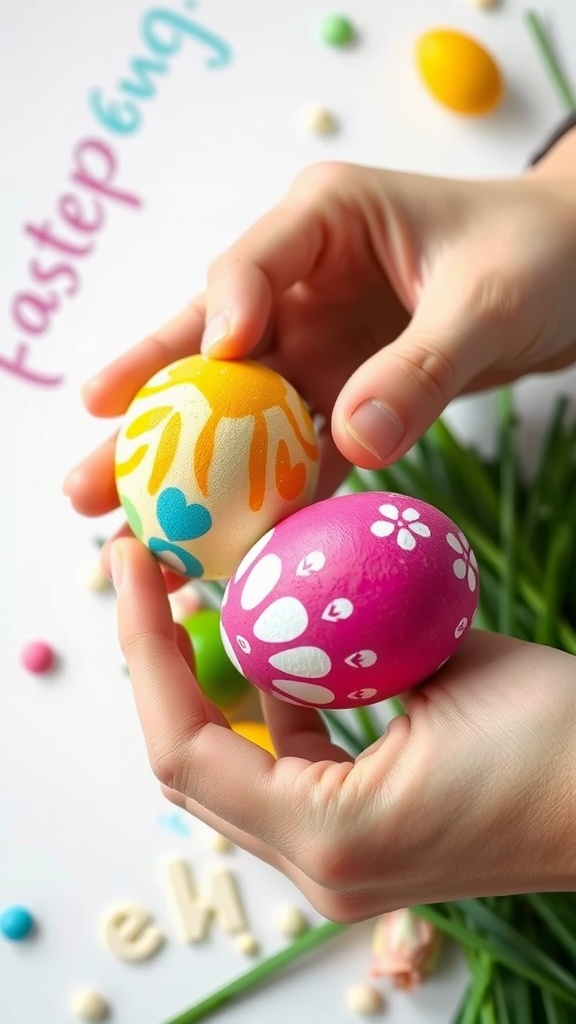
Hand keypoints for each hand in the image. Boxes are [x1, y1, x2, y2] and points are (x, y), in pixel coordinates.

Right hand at [64, 157, 575, 547]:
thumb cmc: (538, 253)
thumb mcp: (486, 299)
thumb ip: (420, 367)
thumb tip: (354, 440)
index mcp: (324, 222)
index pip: (247, 265)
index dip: (219, 316)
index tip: (214, 360)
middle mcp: (302, 284)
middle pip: (209, 353)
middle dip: (149, 418)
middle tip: (88, 478)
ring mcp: (318, 345)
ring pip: (239, 416)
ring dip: (189, 478)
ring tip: (128, 530)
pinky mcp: (343, 394)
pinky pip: (297, 451)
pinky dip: (267, 497)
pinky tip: (225, 545)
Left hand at [113, 538, 575, 918]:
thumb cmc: (566, 741)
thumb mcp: (449, 665)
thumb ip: (353, 640)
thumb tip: (291, 593)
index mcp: (328, 834)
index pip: (184, 746)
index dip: (144, 648)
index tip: (130, 563)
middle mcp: (318, 866)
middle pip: (191, 763)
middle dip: (159, 661)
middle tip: (147, 570)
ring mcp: (339, 862)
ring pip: (232, 767)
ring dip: (208, 682)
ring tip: (196, 596)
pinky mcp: (361, 840)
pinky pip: (285, 767)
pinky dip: (269, 702)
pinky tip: (283, 640)